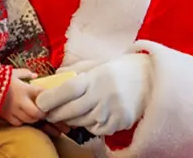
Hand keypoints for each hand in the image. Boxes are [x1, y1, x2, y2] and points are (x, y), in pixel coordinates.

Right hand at [0, 68, 45, 125]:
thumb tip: (35, 75)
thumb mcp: (13, 72)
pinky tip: (23, 117)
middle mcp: (20, 101)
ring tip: (35, 114)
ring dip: (34, 118)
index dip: (48, 97)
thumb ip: (25, 73)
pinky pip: (17, 123)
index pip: (42, 95)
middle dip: (42, 113)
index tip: (49, 97)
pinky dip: (23, 121)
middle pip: (37, 113)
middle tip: (44, 110)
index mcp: (24, 89)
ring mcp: (13, 110)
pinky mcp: (5, 116)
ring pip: (28, 120)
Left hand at [36, 53, 151, 136]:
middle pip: (71, 110)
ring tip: (71, 113)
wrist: (152, 78)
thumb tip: (55, 76)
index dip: (50, 98)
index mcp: (97, 77)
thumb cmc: (121, 68)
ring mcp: (112, 110)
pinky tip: (92, 116)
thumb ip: (76, 69)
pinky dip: (90, 125)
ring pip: (81, 122)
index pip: (68, 89)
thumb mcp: (99, 63)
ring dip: (71, 120)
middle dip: (55, 114)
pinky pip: (96, 129)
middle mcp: (103, 94)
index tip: (40, 102)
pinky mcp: (119, 122)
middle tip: (48, 113)